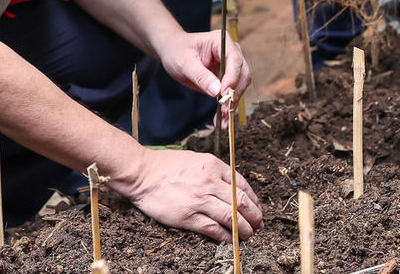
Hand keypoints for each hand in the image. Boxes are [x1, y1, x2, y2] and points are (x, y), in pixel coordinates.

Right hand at [113, 147, 262, 242]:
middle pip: (241, 202)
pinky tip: (230, 240)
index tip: (256, 207)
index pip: (242, 184)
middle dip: (254, 216)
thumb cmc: (165, 165)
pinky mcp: (188, 216)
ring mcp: (199, 200)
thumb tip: (230, 185)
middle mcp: (209, 182)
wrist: (141, 173)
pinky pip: (214, 229)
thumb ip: (213, 170)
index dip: (253, 199)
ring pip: (232, 218)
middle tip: (259, 224)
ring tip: (248, 235)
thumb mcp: (195, 159)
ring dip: (244, 229)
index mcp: (213, 166)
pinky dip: (226, 236)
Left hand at [157, 30, 251, 128]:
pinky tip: (222, 120)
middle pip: (243, 75)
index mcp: (222, 41)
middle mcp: (231, 52)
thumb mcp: (184, 63)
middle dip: (234, 94)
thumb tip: (217, 91)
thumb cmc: (177, 51)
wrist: (172, 51)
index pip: (235, 60)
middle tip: (223, 110)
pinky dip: (227, 107)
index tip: (223, 94)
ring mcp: (230, 66)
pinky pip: (232, 94)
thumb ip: (201, 76)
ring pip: (240, 87)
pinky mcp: (227, 78)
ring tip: (223, 120)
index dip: (232, 78)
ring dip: (232, 104)